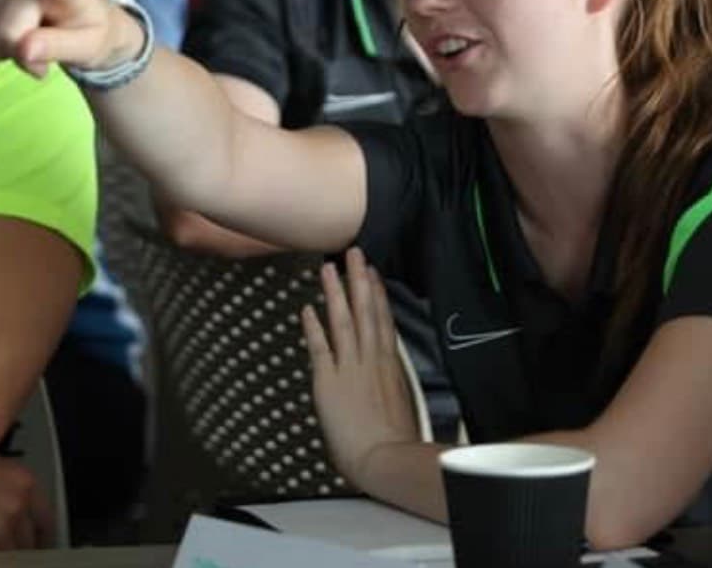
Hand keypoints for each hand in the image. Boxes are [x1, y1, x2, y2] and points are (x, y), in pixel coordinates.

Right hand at [0, 0, 141, 77]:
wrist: (78, 23)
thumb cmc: (86, 32)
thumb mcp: (85, 48)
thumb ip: (57, 47)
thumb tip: (23, 50)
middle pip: (9, 30)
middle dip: (21, 54)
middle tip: (43, 62)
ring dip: (9, 51)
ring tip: (33, 45)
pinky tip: (16, 39)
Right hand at [0, 454, 52, 551]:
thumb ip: (3, 489)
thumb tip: (7, 508)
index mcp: (23, 481)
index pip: (47, 521)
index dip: (42, 538)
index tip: (37, 546)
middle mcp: (18, 504)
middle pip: (31, 542)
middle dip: (21, 550)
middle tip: (5, 549)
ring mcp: (2, 526)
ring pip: (15, 555)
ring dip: (3, 555)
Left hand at [301, 247, 423, 492]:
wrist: (385, 458)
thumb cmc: (398, 443)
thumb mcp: (405, 409)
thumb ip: (396, 390)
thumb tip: (393, 385)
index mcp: (392, 366)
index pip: (385, 322)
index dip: (378, 296)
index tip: (374, 274)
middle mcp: (372, 360)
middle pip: (366, 311)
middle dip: (359, 280)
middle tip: (354, 252)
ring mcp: (350, 368)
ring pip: (343, 321)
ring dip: (336, 292)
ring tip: (328, 268)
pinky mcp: (329, 381)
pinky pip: (319, 347)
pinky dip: (313, 326)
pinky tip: (307, 308)